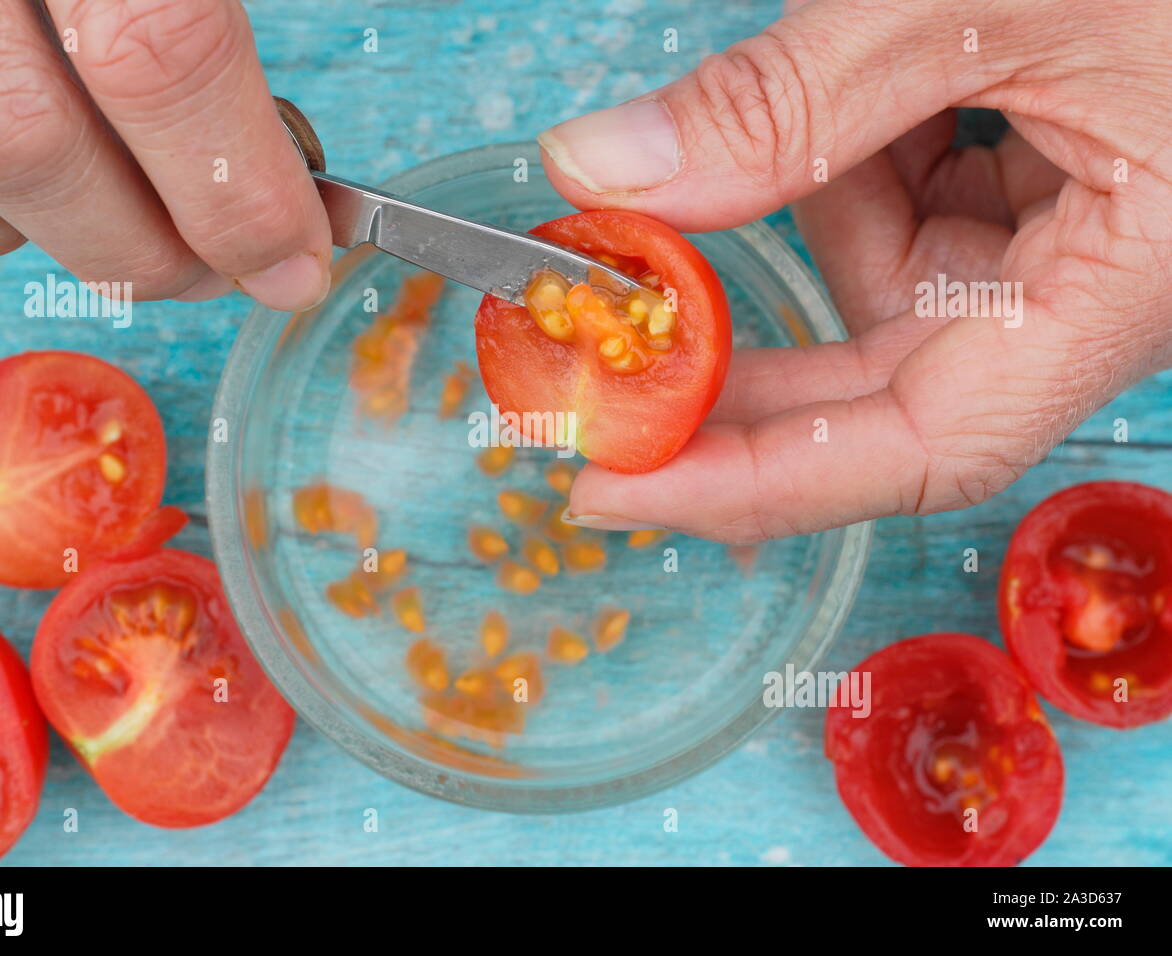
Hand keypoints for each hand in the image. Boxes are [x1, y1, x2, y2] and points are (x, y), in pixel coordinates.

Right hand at [0, 0, 330, 310]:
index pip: (160, 45)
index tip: (290, 260)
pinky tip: (29, 189)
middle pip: (22, 136)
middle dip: (140, 244)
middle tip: (214, 266)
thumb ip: (207, 28)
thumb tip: (283, 201)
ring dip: (48, 234)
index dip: (235, 185)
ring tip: (126, 223)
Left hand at [540, 0, 1171, 542]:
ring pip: (889, 283)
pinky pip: (919, 214)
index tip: (613, 484)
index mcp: (1130, 288)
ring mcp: (1074, 248)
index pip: (924, 452)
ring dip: (812, 196)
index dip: (759, 483)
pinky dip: (858, 157)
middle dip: (736, 363)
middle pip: (884, 391)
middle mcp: (1098, 296)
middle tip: (597, 348)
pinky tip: (882, 84)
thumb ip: (786, 100)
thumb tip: (600, 172)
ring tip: (815, 88)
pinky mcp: (1050, 198)